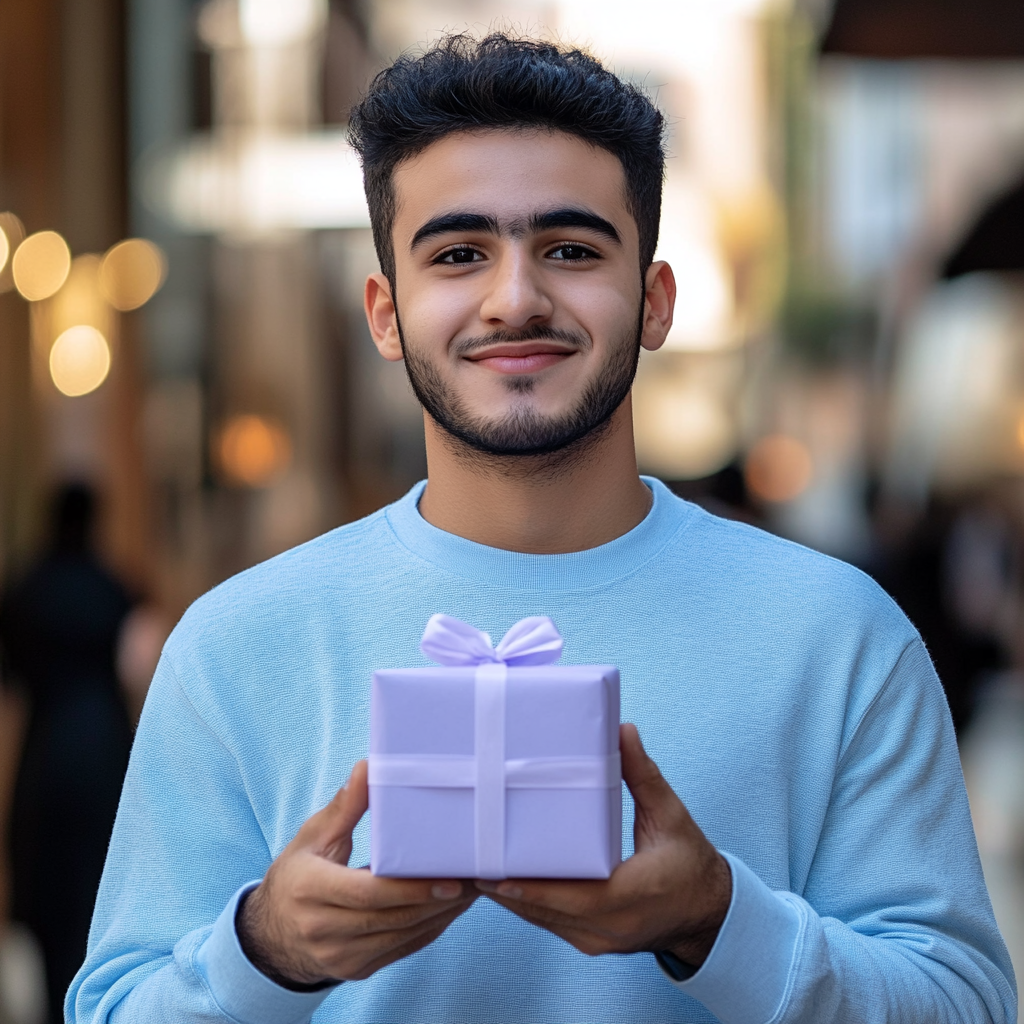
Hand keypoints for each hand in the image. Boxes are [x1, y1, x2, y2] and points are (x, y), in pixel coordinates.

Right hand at [237, 761, 475, 986]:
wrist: (272, 933)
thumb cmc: (297, 874)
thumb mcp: (312, 836)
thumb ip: (344, 806)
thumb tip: (368, 767)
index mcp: (309, 889)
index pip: (366, 893)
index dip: (410, 888)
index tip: (447, 879)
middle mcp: (321, 928)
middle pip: (390, 917)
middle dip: (435, 900)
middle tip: (473, 878)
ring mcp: (339, 955)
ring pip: (401, 937)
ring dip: (440, 915)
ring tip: (471, 890)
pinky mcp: (355, 969)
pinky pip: (401, 950)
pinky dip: (429, 930)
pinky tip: (449, 909)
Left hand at [474, 724, 730, 967]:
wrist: (709, 912)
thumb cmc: (691, 862)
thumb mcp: (671, 815)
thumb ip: (643, 775)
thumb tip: (623, 730)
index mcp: (630, 896)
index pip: (569, 897)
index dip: (528, 887)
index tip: (491, 871)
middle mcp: (608, 927)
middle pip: (543, 911)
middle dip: (504, 886)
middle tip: (467, 857)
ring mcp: (597, 940)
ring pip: (541, 920)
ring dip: (510, 896)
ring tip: (474, 865)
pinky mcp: (591, 940)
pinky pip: (550, 923)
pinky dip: (527, 903)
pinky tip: (502, 881)